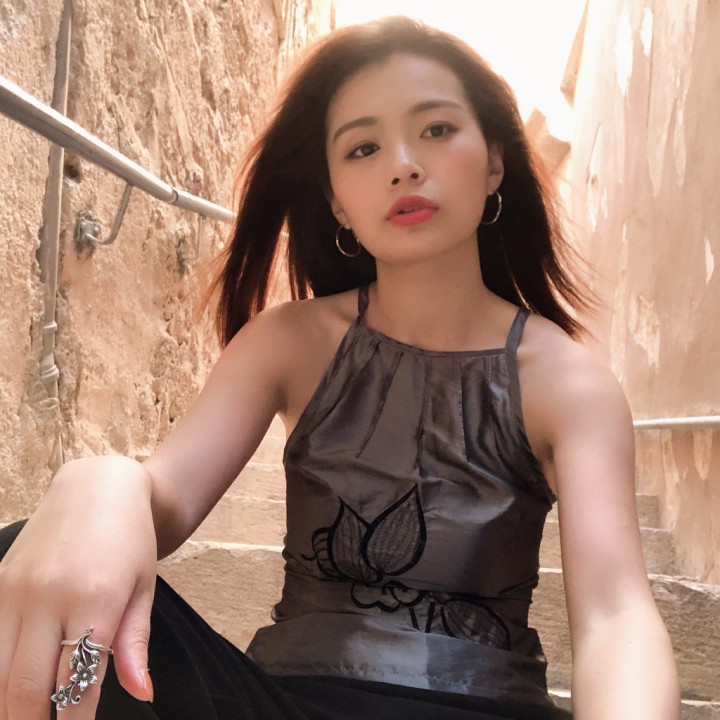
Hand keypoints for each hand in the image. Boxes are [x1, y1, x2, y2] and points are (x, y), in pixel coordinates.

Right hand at [0, 456, 157, 718]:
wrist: (99, 486)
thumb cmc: (131, 539)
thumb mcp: (143, 588)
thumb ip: (134, 643)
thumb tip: (142, 693)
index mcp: (96, 599)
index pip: (77, 686)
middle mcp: (49, 596)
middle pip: (25, 690)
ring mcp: (16, 590)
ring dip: (8, 706)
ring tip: (26, 715)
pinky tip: (8, 685)